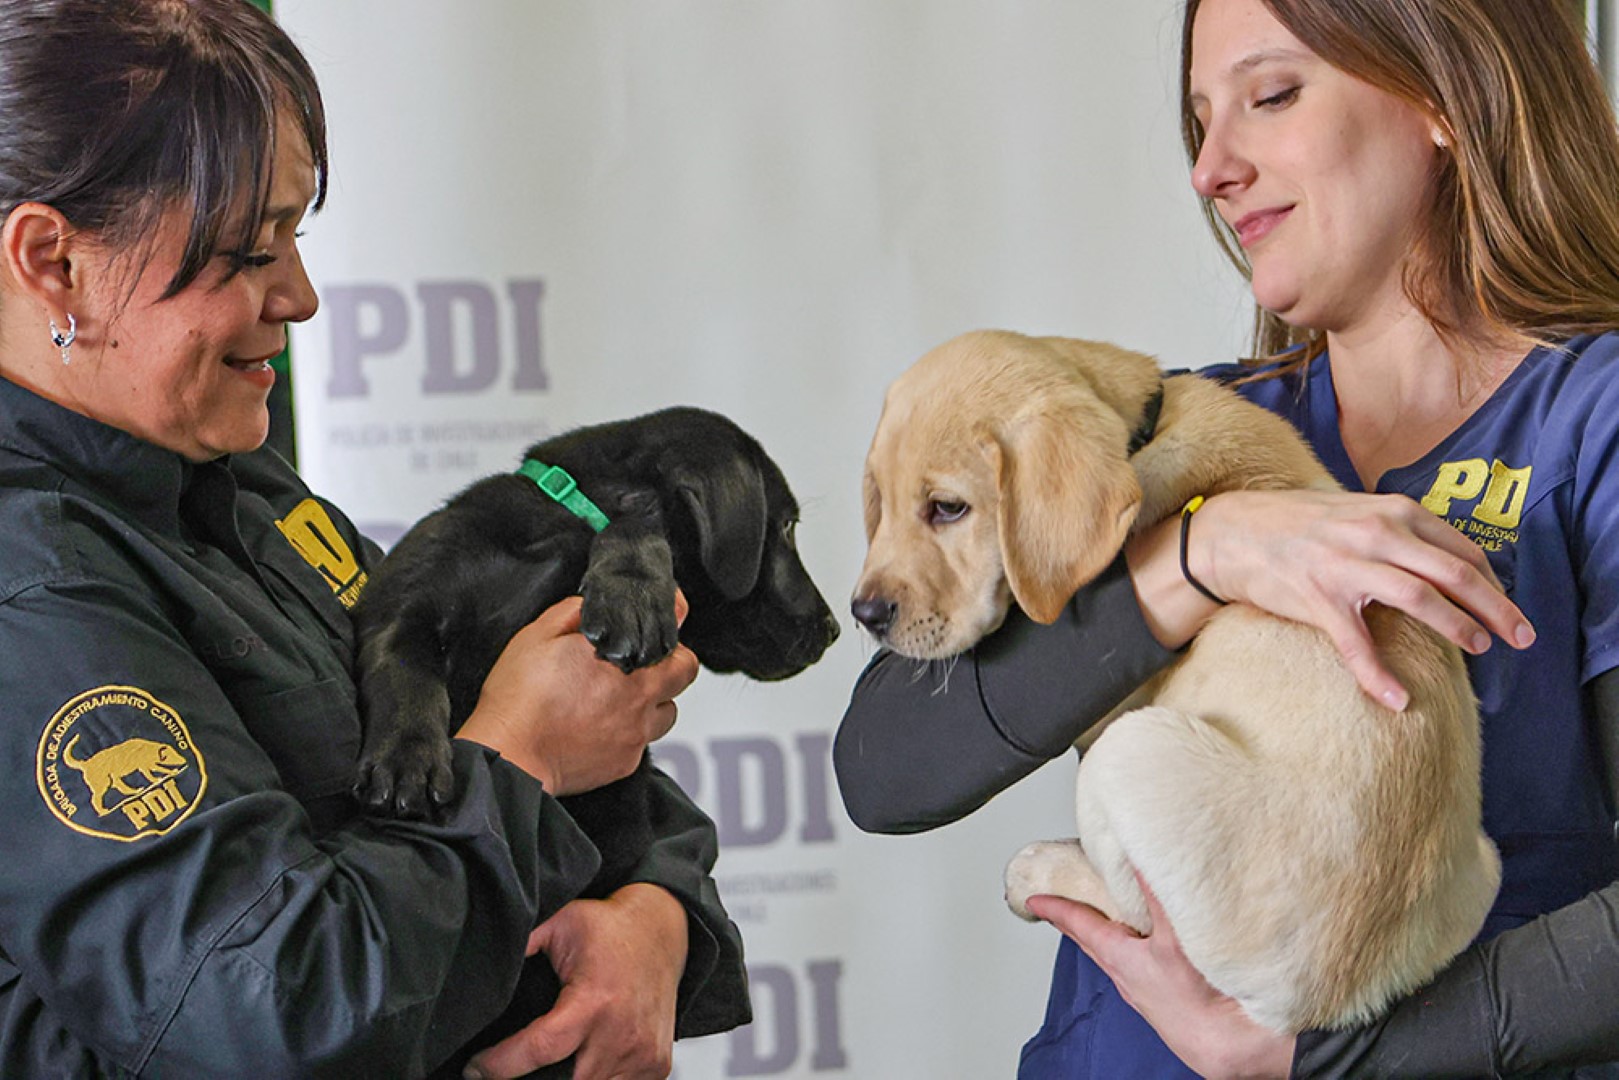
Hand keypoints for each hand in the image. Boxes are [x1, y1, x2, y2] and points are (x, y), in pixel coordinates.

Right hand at [456, 593, 698, 794]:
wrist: (509, 756)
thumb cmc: (518, 698)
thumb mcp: (538, 634)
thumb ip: (575, 612)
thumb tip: (595, 605)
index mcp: (626, 659)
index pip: (676, 634)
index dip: (668, 626)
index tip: (659, 623)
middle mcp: (641, 698)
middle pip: (684, 673)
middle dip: (668, 664)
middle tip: (640, 663)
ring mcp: (636, 734)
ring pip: (666, 713)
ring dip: (651, 703)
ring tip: (617, 699)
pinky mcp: (626, 763)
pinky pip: (641, 743)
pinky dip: (627, 734)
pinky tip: (596, 727)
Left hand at [464, 883, 688, 1079]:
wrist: (661, 931)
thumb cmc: (611, 929)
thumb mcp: (559, 923)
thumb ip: (523, 943)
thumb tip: (484, 964)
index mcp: (594, 1001)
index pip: (540, 1049)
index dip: (500, 1065)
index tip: (476, 1067)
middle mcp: (621, 1032)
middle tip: (511, 1069)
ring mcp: (642, 1054)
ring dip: (568, 1079)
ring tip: (549, 1063)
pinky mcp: (656, 1066)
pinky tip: (584, 1063)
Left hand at [1026, 881, 1293, 1079]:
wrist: (1224, 1046)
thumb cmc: (1195, 1000)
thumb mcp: (1172, 936)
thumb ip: (1155, 894)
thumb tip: (1138, 856)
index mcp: (1118, 955)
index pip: (1077, 924)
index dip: (1056, 907)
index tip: (1034, 899)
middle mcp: (1124, 973)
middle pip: (1089, 940)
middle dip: (1073, 920)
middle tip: (1057, 905)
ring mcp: (1141, 989)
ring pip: (1111, 955)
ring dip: (1102, 934)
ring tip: (1099, 917)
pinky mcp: (1160, 999)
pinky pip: (1134, 966)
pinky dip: (1129, 949)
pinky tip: (1144, 947)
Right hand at [1130, 489, 1533, 708]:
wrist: (1232, 532)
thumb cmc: (1297, 525)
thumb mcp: (1356, 511)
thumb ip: (1398, 528)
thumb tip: (1442, 557)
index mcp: (1390, 512)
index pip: (1460, 548)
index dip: (1492, 582)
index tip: (1508, 608)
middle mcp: (1375, 533)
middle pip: (1453, 573)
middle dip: (1495, 607)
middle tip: (1521, 636)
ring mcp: (1346, 565)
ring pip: (1418, 598)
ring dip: (1456, 627)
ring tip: (1478, 648)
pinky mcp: (1317, 598)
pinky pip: (1356, 643)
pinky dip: (1378, 674)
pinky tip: (1396, 698)